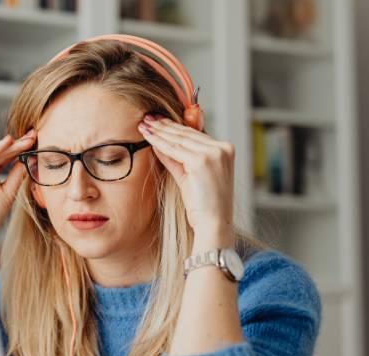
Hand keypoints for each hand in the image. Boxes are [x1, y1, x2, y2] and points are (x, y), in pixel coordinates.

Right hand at [0, 129, 35, 242]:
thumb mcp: (9, 191)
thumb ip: (17, 175)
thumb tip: (30, 158)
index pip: (5, 156)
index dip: (20, 147)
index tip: (35, 139)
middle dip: (16, 144)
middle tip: (32, 135)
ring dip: (6, 147)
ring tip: (22, 140)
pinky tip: (5, 144)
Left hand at [138, 114, 234, 237]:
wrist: (213, 224)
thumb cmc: (203, 206)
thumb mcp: (189, 177)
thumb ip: (177, 159)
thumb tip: (159, 145)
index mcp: (225, 150)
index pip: (195, 134)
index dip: (174, 126)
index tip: (158, 120)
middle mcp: (222, 148)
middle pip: (187, 133)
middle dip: (164, 125)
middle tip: (147, 117)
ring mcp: (214, 153)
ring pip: (179, 138)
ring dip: (159, 130)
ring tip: (144, 124)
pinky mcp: (202, 160)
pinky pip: (175, 148)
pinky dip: (159, 141)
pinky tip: (148, 136)